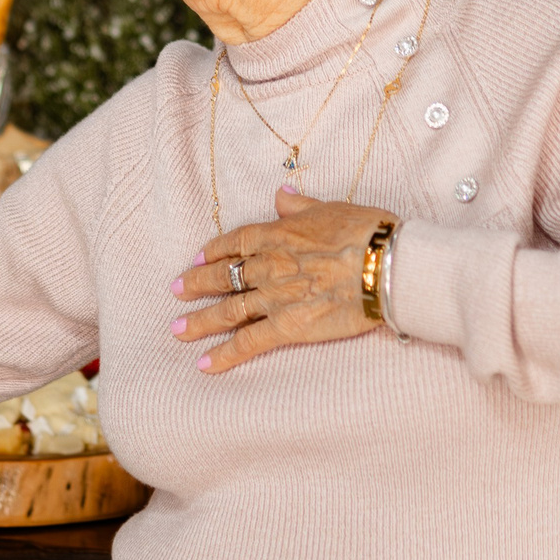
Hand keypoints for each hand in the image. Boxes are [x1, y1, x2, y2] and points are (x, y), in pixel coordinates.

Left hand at [173, 189, 391, 372]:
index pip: (237, 242)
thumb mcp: (332, 208)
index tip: (199, 258)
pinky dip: (224, 354)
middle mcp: (269, 265)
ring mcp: (275, 297)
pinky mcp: (288, 327)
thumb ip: (301, 206)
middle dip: (197, 284)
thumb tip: (281, 195)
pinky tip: (205, 364)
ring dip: (200, 321)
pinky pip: (248, 343)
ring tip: (178, 330)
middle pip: (224, 276)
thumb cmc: (367, 233)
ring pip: (228, 310)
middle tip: (175, 291)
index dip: (215, 251)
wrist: (384, 264)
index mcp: (279, 234)